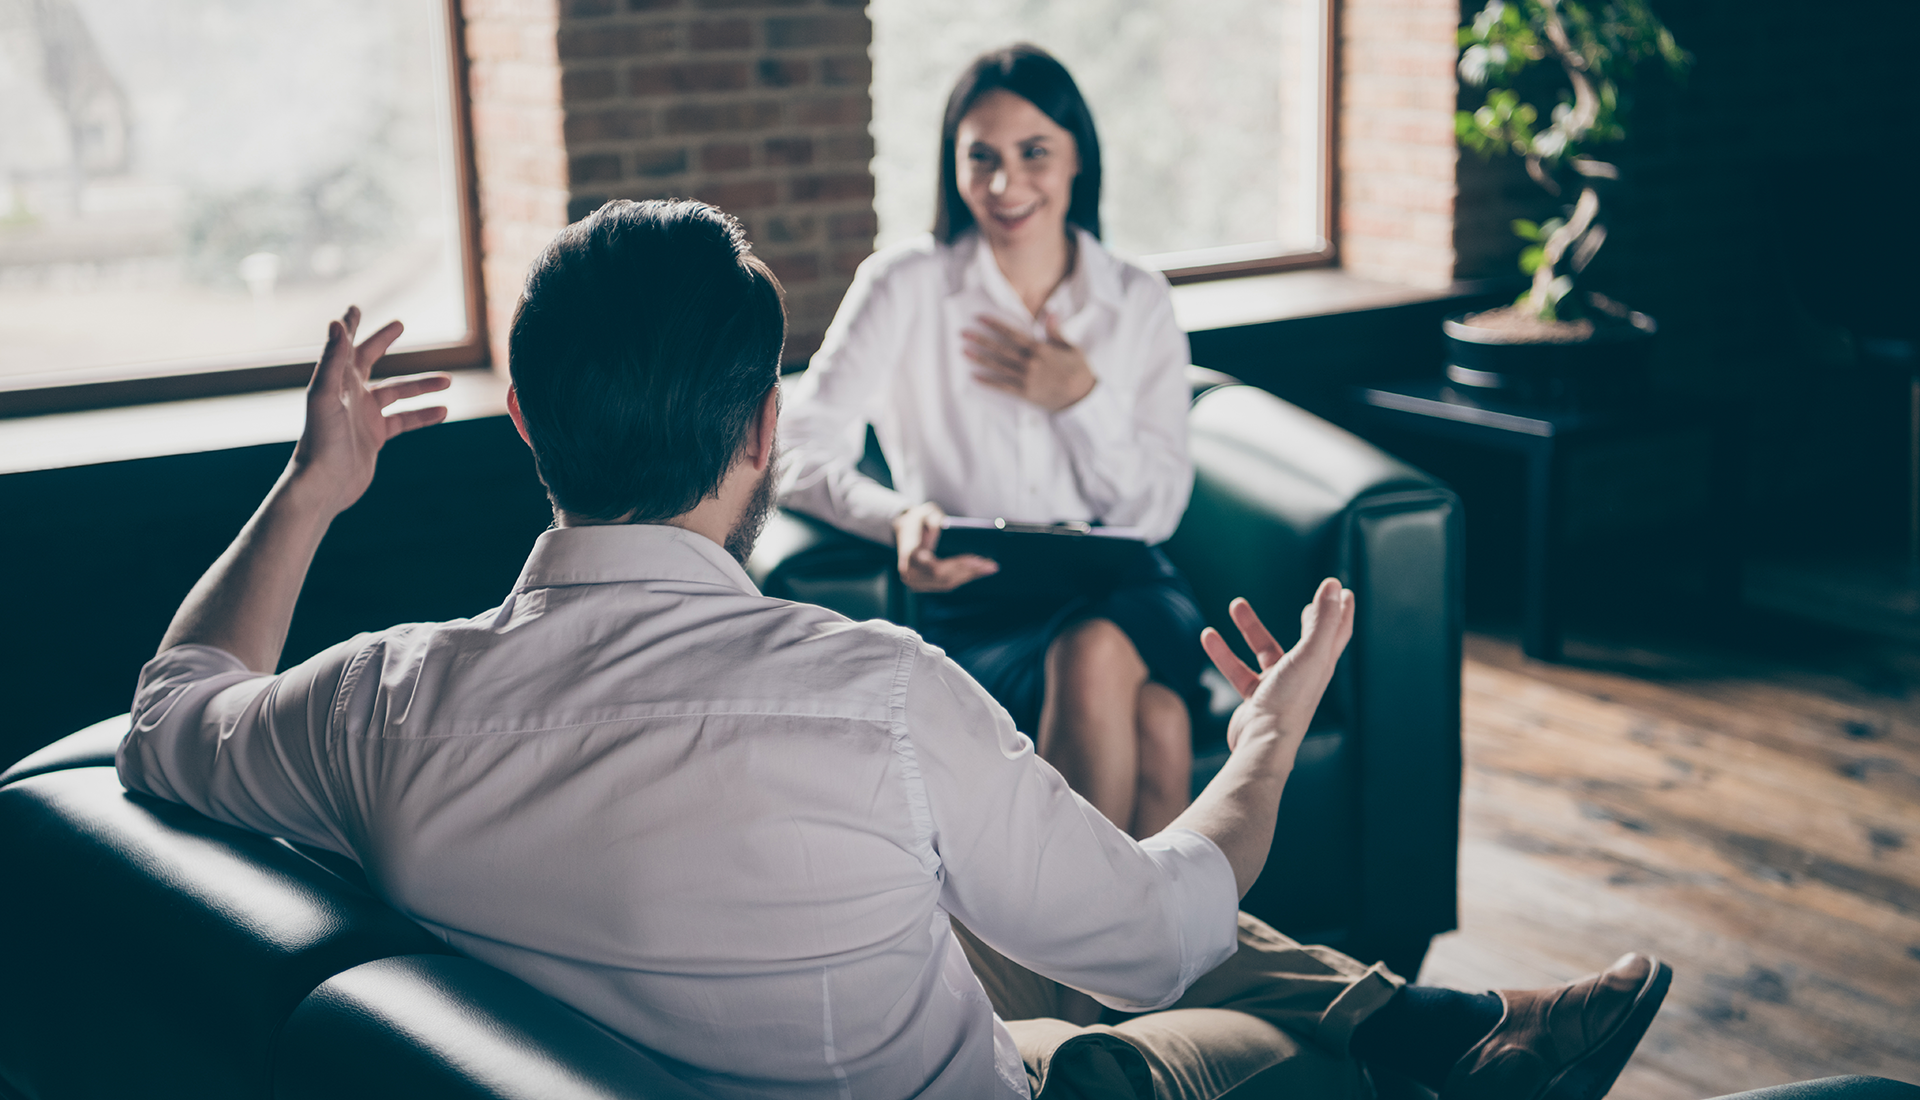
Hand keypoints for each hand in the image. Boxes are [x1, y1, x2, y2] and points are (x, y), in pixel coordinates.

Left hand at [288, 306, 451, 516]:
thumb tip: (336, 323)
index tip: (355, 308)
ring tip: (449, 380)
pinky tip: (443, 411)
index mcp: (337, 380)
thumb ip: (332, 359)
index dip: (351, 325)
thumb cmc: (320, 439)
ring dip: (420, 385)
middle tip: (399, 324)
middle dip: (383, 342)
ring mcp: (363, 415)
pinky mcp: (375, 436)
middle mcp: (349, 394)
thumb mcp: (326, 395)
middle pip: (370, 360)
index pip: (345, 344)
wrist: (324, 483)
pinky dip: (423, 415)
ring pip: (397, 392)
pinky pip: (404, 420)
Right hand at [892, 501, 998, 592]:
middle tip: (991, 564)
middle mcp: (910, 573)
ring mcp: (916, 582)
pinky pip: (946, 583)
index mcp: (909, 556)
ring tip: (989, 567)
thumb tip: (948, 530)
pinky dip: (963, 577)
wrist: (903, 529)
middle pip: (946, 578)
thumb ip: (935, 519)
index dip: (958, 565)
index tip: (978, 559)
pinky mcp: (924, 585)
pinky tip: (977, 571)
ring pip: (948, 583)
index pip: (936, 568)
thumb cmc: (916, 520)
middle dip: (970, 571)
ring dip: (970, 576)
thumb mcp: (925, 512)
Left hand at [963, 313, 1096, 411]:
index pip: (1012, 334)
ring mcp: (1026, 379)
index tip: (980, 319)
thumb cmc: (1079, 370)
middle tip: (964, 333)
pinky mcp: (1025, 393)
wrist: (1082, 397)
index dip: (995, 325)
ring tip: (965, 352)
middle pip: (1000, 349)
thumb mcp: (1070, 347)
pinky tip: (975, 377)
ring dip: (980, 359)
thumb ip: (1056, 331)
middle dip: (981, 340)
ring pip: (999, 367)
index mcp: (1040, 349)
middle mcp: (1030, 363)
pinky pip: (1003, 387)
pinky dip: (988, 382)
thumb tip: (1051, 312)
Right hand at [1200, 579, 1354, 750]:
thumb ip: (1322, 619)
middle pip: (1309, 642)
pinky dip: (1223, 654)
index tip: (1343, 590)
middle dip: (1309, 621)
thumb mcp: (1310, 653)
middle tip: (1308, 605)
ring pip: (1265, 652)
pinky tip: (1208, 636)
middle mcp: (1304, 676)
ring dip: (1250, 628)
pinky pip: (1238, 670)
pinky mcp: (1256, 699)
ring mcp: (1279, 688)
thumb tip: (1334, 584)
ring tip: (1234, 604)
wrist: (1262, 742)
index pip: (1338, 631)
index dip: (1341, 611)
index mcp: (1322, 664)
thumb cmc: (1290, 699)